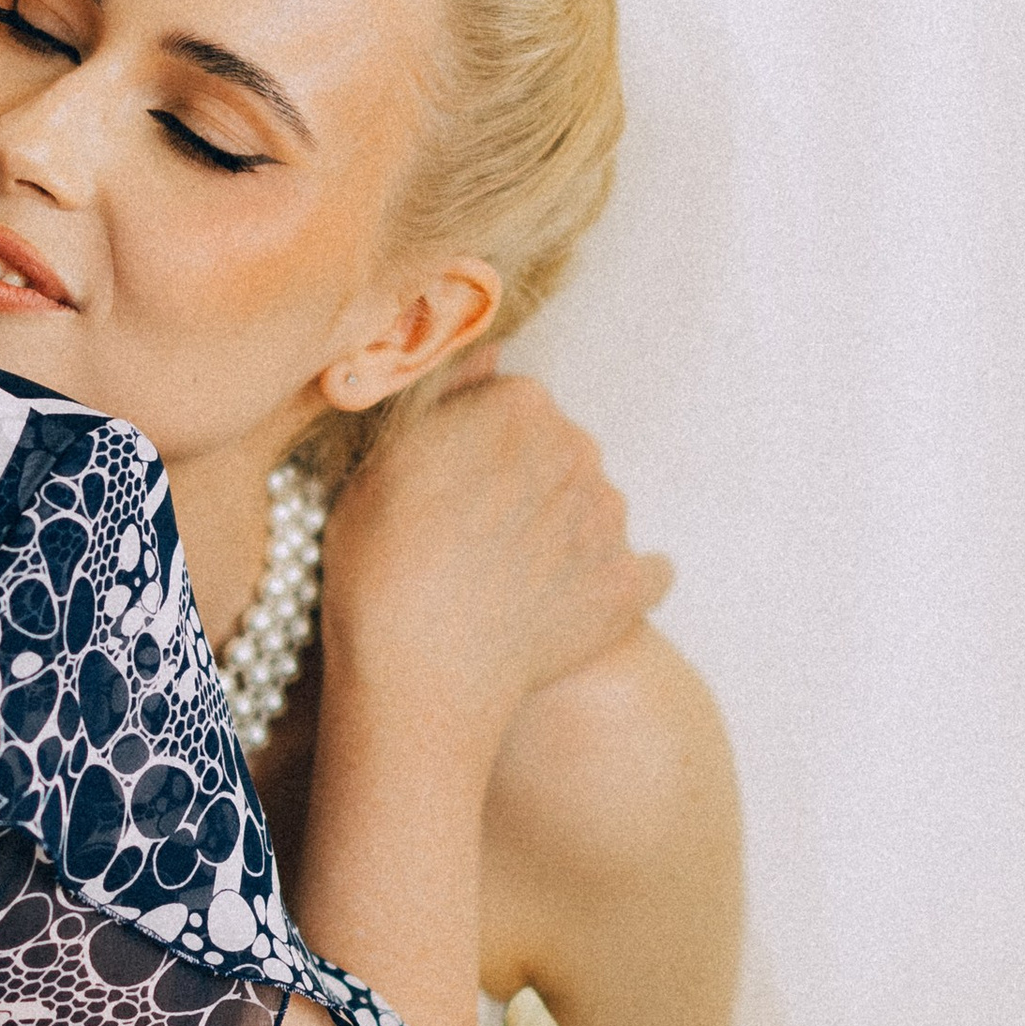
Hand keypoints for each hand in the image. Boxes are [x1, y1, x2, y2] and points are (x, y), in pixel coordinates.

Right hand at [317, 366, 671, 758]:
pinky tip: (571, 605)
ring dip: (562, 532)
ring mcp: (611, 520)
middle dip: (523, 483)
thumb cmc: (382, 565)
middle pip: (555, 451)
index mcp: (519, 405)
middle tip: (471, 537)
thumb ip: (444, 395)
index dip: (474, 445)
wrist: (422, 677)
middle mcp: (580, 448)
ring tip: (507, 581)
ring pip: (591, 507)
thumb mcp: (385, 461)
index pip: (508, 404)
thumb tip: (488, 348)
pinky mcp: (629, 586)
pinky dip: (611, 584)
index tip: (447, 483)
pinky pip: (641, 571)